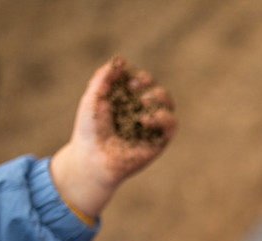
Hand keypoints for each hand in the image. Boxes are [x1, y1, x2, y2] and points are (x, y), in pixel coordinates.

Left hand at [51, 56, 177, 218]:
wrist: (92, 159)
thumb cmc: (89, 131)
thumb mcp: (92, 98)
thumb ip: (104, 77)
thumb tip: (121, 60)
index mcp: (127, 100)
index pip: (142, 81)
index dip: (139, 76)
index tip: (128, 80)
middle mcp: (141, 112)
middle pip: (157, 89)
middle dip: (149, 83)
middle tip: (135, 88)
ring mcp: (151, 127)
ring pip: (169, 104)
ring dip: (161, 96)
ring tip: (144, 101)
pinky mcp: (159, 141)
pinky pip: (172, 125)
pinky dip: (163, 117)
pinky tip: (144, 119)